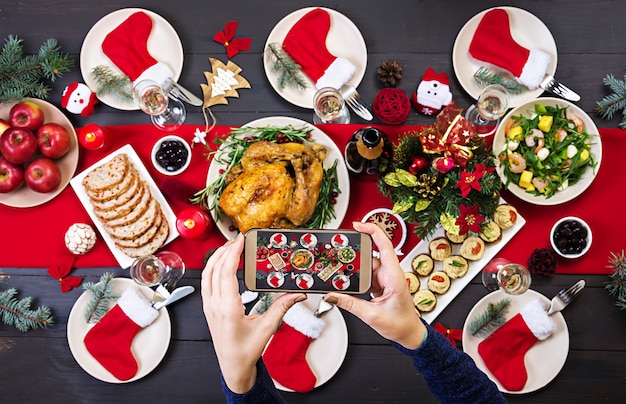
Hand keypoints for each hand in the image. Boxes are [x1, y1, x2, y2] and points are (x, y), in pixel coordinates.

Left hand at [201, 234, 305, 392]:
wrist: (233, 368)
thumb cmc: (246, 352)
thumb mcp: (267, 329)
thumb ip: (282, 307)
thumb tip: (297, 293)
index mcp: (227, 308)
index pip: (225, 272)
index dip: (232, 253)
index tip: (240, 240)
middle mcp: (214, 305)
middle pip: (214, 269)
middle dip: (225, 250)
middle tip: (238, 239)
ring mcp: (208, 307)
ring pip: (206, 274)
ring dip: (216, 257)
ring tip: (229, 247)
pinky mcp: (208, 308)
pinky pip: (206, 282)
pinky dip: (213, 268)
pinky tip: (221, 264)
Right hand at [324, 222, 425, 348]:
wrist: (409, 334)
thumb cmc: (400, 325)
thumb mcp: (372, 316)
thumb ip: (349, 304)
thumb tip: (331, 295)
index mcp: (394, 277)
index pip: (385, 245)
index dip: (372, 231)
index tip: (357, 225)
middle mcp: (390, 274)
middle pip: (371, 254)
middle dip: (354, 252)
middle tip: (339, 251)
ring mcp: (385, 278)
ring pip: (366, 265)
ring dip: (353, 268)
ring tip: (339, 270)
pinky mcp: (380, 283)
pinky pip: (366, 275)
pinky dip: (355, 276)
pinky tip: (346, 280)